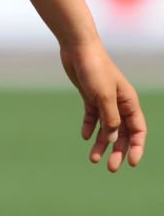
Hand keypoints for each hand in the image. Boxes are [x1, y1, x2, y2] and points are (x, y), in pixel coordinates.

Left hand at [60, 40, 146, 171]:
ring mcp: (104, 99)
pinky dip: (90, 127)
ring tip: (93, 159)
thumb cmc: (94, 68)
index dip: (137, 147)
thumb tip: (114, 139)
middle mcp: (119, 102)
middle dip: (118, 151)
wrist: (77, 47)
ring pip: (106, 127)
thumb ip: (110, 119)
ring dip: (102, 143)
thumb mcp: (104, 96)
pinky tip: (85, 136)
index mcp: (129, 101)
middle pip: (122, 132)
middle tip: (110, 168)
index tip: (132, 163)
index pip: (138, 130)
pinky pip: (92, 117)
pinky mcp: (89, 95)